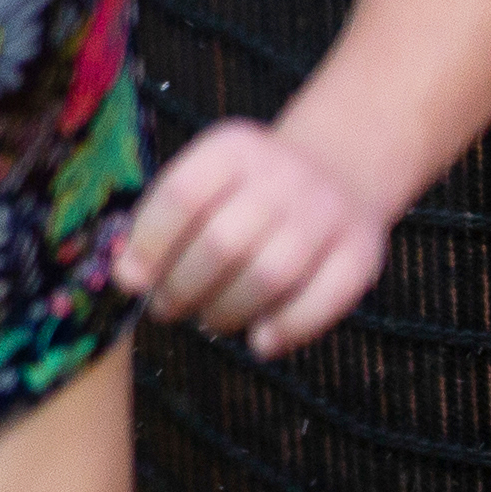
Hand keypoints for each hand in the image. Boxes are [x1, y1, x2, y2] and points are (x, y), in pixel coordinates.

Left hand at [122, 118, 392, 360]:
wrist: (338, 168)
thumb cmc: (246, 188)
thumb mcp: (206, 177)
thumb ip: (165, 219)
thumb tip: (127, 277)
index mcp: (232, 149)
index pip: (181, 196)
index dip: (149, 244)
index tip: (131, 281)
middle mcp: (283, 176)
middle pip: (224, 243)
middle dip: (184, 287)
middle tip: (167, 308)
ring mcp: (328, 213)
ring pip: (271, 275)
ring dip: (229, 310)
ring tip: (209, 319)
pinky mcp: (363, 251)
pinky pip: (326, 300)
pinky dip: (289, 328)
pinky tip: (260, 342)